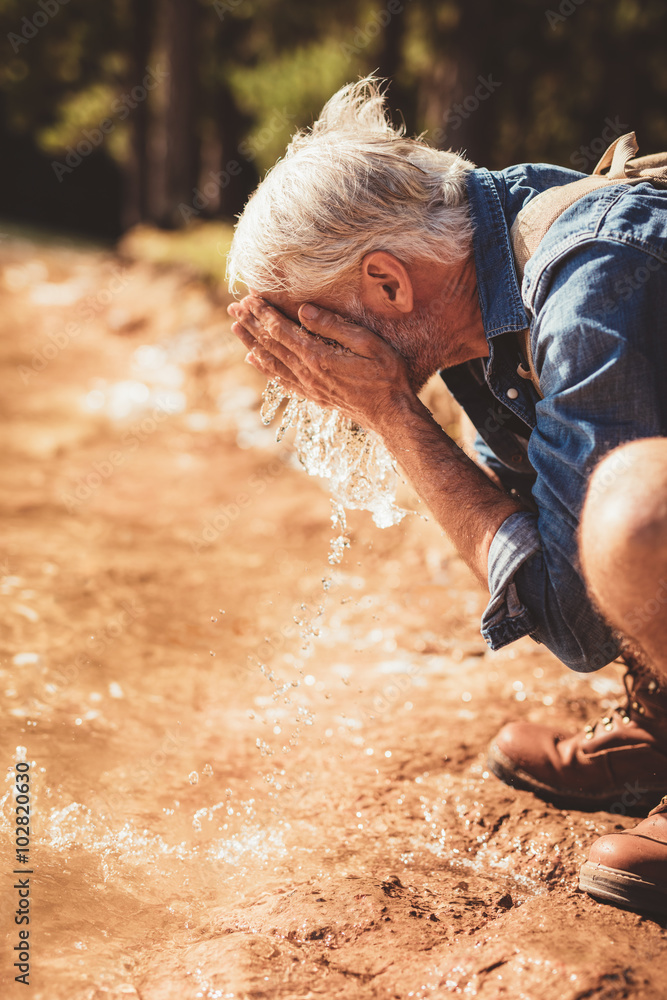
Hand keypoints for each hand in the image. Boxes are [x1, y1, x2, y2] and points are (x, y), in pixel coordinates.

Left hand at [227, 295, 414, 434]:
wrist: (389, 414)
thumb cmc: (385, 375)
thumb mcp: (368, 344)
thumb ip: (335, 326)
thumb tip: (304, 310)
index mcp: (318, 356)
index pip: (282, 330)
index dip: (264, 313)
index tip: (250, 297)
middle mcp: (306, 372)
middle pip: (270, 344)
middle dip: (251, 324)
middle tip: (234, 307)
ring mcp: (307, 386)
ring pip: (270, 361)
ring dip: (251, 343)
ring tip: (236, 328)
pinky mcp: (311, 394)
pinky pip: (279, 379)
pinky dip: (263, 367)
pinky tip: (254, 360)